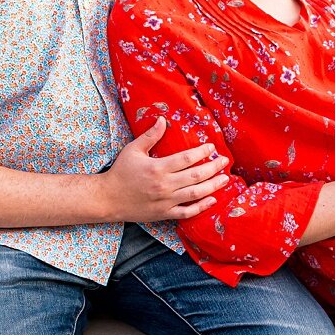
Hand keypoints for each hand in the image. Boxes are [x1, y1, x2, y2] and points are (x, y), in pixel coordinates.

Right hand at [101, 117, 229, 221]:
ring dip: (212, 186)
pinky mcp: (165, 214)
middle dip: (213, 168)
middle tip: (225, 162)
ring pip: (195, 194)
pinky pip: (187, 212)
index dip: (202, 152)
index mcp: (157, 168)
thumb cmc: (121, 172)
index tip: (212, 148)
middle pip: (195, 176)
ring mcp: (166, 201)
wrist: (108, 199)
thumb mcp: (133, 150)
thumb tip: (163, 120)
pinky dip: (201, 207)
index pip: (186, 159)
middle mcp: (164, 185)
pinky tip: (212, 200)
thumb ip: (150, 136)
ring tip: (224, 179)